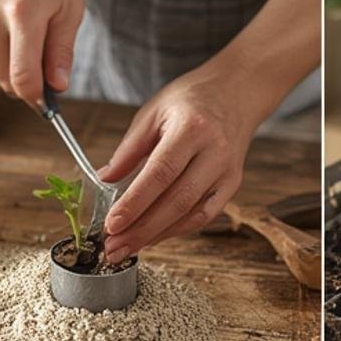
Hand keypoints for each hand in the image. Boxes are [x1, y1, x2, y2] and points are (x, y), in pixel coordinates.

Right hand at [0, 0, 83, 103]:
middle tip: (42, 66)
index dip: (36, 98)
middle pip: (6, 79)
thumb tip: (58, 87)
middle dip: (26, 83)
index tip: (47, 101)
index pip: (23, 78)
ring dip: (10, 66)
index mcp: (22, 14)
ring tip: (23, 36)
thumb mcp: (69, 11)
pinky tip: (5, 28)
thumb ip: (62, 52)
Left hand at [100, 58, 257, 258]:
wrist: (236, 93)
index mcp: (191, 128)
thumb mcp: (153, 112)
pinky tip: (154, 237)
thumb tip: (104, 180)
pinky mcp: (232, 185)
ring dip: (157, 235)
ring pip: (190, 215)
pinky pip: (203, 216)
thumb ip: (129, 149)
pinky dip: (176, 229)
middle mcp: (214, 152)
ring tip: (128, 247)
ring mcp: (227, 172)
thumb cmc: (192, 100)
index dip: (135, 202)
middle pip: (176, 201)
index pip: (160, 173)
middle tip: (114, 247)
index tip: (112, 224)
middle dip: (142, 229)